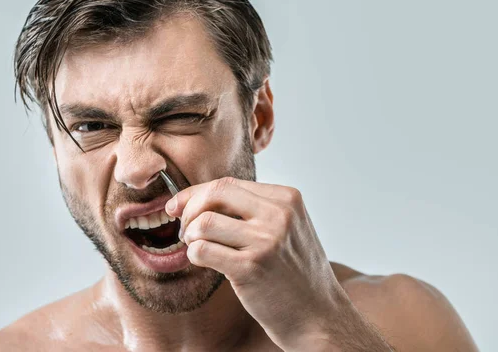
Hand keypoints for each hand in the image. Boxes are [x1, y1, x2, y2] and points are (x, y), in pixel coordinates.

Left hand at [165, 177, 348, 350]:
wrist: (318, 314)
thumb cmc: (295, 271)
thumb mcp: (287, 227)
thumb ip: (253, 208)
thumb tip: (196, 197)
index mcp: (287, 198)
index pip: (229, 183)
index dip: (197, 193)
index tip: (179, 206)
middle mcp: (279, 215)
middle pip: (215, 193)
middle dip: (190, 209)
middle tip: (186, 229)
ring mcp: (265, 241)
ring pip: (204, 222)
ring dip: (191, 236)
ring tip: (198, 248)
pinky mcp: (250, 268)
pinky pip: (202, 250)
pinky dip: (193, 255)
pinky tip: (204, 262)